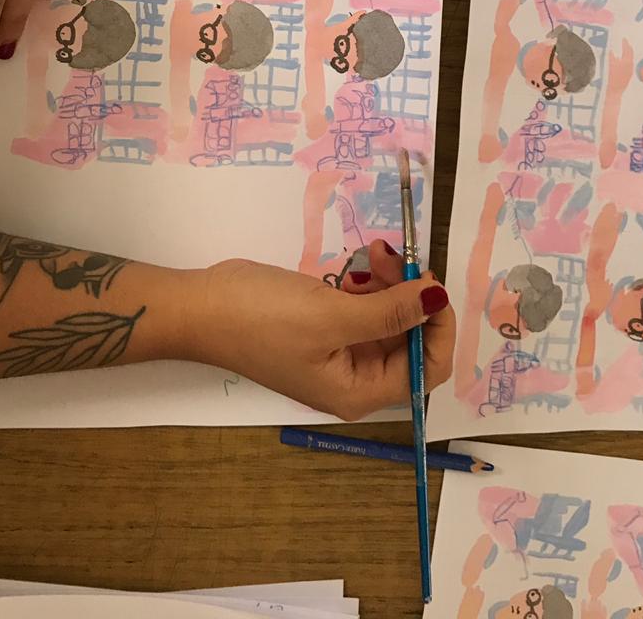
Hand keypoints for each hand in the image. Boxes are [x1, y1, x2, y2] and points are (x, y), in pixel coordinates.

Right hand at [182, 241, 455, 420]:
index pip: (428, 369)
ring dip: (392, 283)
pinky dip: (372, 284)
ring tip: (377, 252)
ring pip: (391, 316)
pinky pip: (367, 307)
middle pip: (412, 339)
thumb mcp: (332, 315)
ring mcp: (341, 351)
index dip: (439, 327)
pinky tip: (362, 263)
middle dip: (412, 295)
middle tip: (397, 256)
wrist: (203, 307)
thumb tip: (439, 298)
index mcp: (361, 390)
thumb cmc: (264, 318)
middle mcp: (357, 377)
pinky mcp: (327, 326)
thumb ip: (391, 310)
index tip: (431, 283)